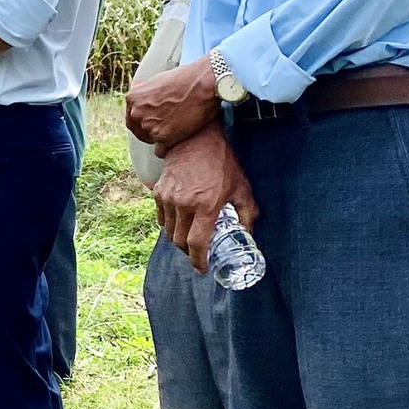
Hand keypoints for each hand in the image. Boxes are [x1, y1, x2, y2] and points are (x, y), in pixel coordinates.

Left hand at [127, 56, 222, 150]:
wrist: (205, 83)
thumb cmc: (186, 78)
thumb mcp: (157, 80)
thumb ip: (146, 93)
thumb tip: (140, 96)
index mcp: (133, 98)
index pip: (132, 118)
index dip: (143, 121)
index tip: (154, 122)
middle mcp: (137, 113)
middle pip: (139, 131)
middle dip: (151, 131)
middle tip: (167, 128)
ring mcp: (149, 126)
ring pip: (151, 140)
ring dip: (162, 138)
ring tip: (178, 131)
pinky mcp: (164, 138)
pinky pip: (160, 151)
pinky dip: (169, 148)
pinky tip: (179, 142)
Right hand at [153, 126, 256, 272]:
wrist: (197, 139)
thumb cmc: (222, 163)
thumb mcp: (242, 187)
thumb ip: (248, 213)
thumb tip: (249, 234)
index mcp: (206, 206)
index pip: (197, 244)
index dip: (198, 261)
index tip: (202, 269)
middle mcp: (184, 204)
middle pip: (180, 242)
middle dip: (189, 253)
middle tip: (198, 254)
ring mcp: (168, 198)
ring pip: (169, 232)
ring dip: (179, 240)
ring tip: (190, 239)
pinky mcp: (159, 191)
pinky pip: (162, 218)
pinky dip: (170, 225)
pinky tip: (181, 223)